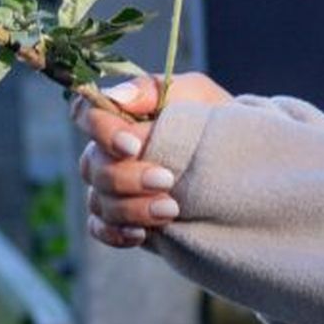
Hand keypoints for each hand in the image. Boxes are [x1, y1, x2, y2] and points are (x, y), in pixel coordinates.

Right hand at [71, 71, 231, 248]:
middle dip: (128, 177)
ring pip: (98, 201)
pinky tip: (143, 234)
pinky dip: (116, 233)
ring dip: (131, 208)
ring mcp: (110, 187)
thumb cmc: (211, 119)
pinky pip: (100, 229)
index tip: (133, 146)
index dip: (99, 131)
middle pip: (92, 165)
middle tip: (167, 180)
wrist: (238, 161)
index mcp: (119, 116)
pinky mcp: (121, 217)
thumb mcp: (194, 94)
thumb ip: (154, 90)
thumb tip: (118, 95)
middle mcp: (106, 151)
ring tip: (171, 210)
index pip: (85, 114)